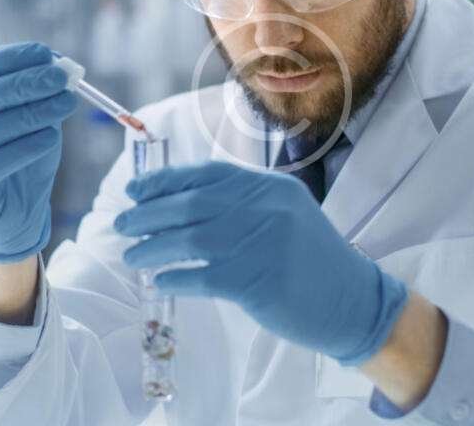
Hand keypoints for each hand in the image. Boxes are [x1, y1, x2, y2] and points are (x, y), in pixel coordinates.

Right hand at [0, 42, 76, 263]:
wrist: (9, 213)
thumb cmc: (16, 156)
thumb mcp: (23, 119)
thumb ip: (34, 94)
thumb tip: (59, 66)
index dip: (10, 58)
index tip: (45, 53)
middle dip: (24, 83)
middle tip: (61, 78)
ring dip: (34, 112)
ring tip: (66, 103)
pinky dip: (29, 145)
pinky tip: (51, 136)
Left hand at [116, 161, 407, 364]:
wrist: (352, 298)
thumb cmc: (310, 257)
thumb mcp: (283, 212)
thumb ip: (242, 201)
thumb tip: (179, 201)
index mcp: (269, 186)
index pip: (205, 174)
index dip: (164, 181)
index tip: (135, 189)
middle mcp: (265, 207)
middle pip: (192, 204)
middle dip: (148, 212)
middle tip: (121, 223)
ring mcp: (262, 243)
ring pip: (190, 239)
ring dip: (153, 246)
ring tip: (130, 254)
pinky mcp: (257, 281)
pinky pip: (202, 277)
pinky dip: (175, 278)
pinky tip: (158, 281)